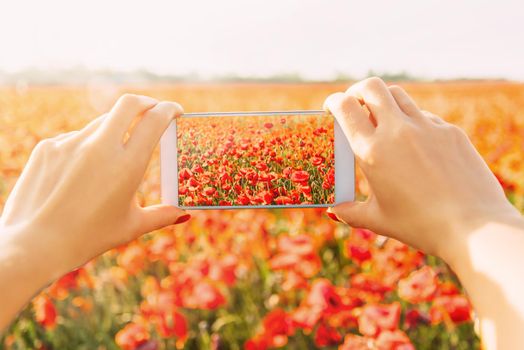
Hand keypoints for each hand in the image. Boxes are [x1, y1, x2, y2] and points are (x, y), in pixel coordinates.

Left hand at [0, 94, 188, 276]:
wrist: (34, 246)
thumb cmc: (88, 238)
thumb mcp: (131, 227)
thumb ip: (162, 216)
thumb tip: (184, 215)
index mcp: (127, 165)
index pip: (154, 120)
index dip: (169, 109)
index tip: (175, 110)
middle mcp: (100, 147)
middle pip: (129, 104)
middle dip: (146, 102)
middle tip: (153, 110)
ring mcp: (70, 143)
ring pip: (101, 122)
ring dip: (115, 129)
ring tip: (114, 156)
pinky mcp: (48, 147)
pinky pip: (75, 138)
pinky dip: (87, 146)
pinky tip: (81, 173)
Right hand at [324, 77, 517, 259]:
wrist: (474, 227)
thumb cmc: (420, 225)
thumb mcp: (378, 220)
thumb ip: (350, 212)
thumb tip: (334, 211)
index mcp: (372, 151)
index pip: (345, 107)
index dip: (333, 102)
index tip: (331, 107)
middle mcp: (397, 131)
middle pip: (371, 87)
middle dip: (357, 91)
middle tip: (354, 103)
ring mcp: (427, 127)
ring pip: (398, 95)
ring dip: (384, 101)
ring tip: (383, 119)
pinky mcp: (450, 131)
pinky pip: (424, 116)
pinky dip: (411, 121)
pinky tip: (414, 144)